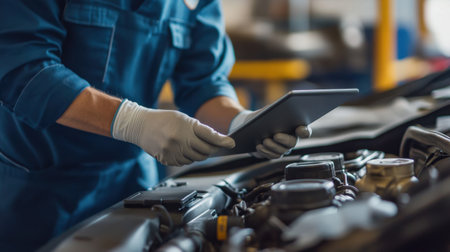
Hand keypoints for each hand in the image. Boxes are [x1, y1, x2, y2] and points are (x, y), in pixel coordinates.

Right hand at [112, 100, 234, 165]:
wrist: (140, 125)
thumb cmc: (163, 119)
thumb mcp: (182, 118)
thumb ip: (198, 129)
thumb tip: (215, 140)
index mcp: (186, 127)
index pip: (210, 136)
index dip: (223, 141)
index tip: (232, 143)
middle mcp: (180, 140)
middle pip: (205, 150)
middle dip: (212, 149)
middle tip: (215, 146)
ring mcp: (173, 151)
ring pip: (196, 158)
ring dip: (199, 154)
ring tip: (193, 145)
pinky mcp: (168, 159)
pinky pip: (185, 162)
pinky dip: (188, 158)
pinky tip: (183, 149)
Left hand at [229, 110, 311, 158]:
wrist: (250, 127)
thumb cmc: (261, 117)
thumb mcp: (265, 112)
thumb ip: (271, 111)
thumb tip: (272, 110)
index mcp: (294, 126)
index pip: (304, 131)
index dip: (304, 131)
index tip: (300, 129)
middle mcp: (291, 139)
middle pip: (292, 142)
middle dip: (284, 139)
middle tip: (276, 135)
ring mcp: (283, 148)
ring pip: (281, 151)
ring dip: (272, 145)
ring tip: (264, 140)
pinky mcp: (274, 154)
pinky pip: (272, 155)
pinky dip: (265, 151)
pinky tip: (259, 146)